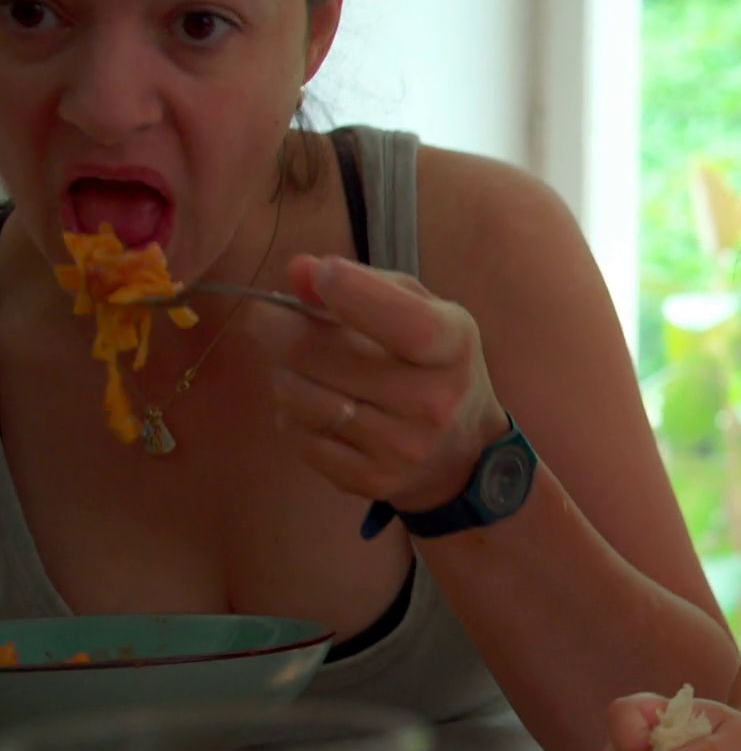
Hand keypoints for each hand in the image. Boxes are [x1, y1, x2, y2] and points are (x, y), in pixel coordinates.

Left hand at [256, 254, 509, 511]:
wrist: (461, 453)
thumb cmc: (431, 365)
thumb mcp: (419, 310)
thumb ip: (363, 283)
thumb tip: (298, 271)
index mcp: (453, 347)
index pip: (407, 325)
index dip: (354, 294)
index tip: (320, 275)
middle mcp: (434, 402)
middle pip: (322, 355)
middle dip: (279, 326)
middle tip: (268, 317)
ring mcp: (402, 448)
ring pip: (298, 396)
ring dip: (283, 372)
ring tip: (299, 367)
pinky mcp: (369, 480)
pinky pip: (296, 434)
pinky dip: (290, 413)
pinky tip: (311, 405)